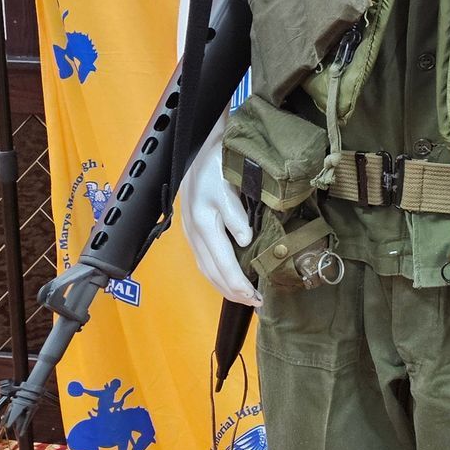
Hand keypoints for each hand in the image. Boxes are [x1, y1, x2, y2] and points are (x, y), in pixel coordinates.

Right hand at [177, 111, 261, 306]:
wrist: (201, 145)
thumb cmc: (219, 162)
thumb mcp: (228, 183)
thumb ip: (234, 212)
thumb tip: (244, 240)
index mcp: (205, 223)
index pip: (222, 263)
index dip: (239, 284)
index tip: (256, 297)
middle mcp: (196, 232)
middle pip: (212, 271)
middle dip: (233, 291)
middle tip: (256, 304)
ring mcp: (192, 232)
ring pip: (206, 268)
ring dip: (224, 286)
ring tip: (244, 297)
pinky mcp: (194, 229)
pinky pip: (204, 259)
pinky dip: (216, 274)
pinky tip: (227, 279)